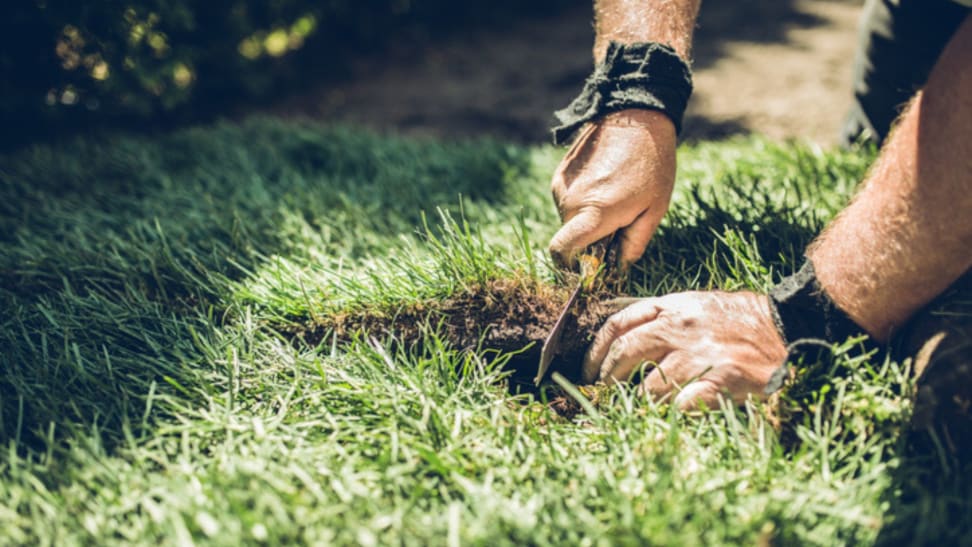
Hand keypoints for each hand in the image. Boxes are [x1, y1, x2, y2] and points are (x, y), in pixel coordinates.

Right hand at [549, 109, 676, 267]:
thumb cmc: (651, 163)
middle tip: (617, 226)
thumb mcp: (654, 209)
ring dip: (586, 220)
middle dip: (589, 241)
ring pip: (567, 220)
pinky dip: (582, 204)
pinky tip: (604, 185)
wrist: (634, 115)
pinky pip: (566, 201)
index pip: (562, 252)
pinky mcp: (559, 174)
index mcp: (594, 213)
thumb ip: (634, 244)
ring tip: (614, 199)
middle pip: (569, 239)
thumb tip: (620, 268)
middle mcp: (570, 201)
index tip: (589, 268)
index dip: (571, 267)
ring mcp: (561, 186)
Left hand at [583, 291, 787, 410]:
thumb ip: (662, 316)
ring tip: (636, 410)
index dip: (596, 349)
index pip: (618, 323)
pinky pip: (683, 405)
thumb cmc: (740, 319)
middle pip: (625, 353)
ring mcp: (700, 354)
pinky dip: (672, 414)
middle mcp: (680, 327)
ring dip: (639, 402)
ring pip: (650, 386)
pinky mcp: (721, 379)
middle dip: (607, 378)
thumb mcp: (696, 304)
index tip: (588, 368)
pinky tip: (672, 416)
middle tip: (602, 393)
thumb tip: (621, 333)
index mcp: (672, 307)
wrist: (789, 325)